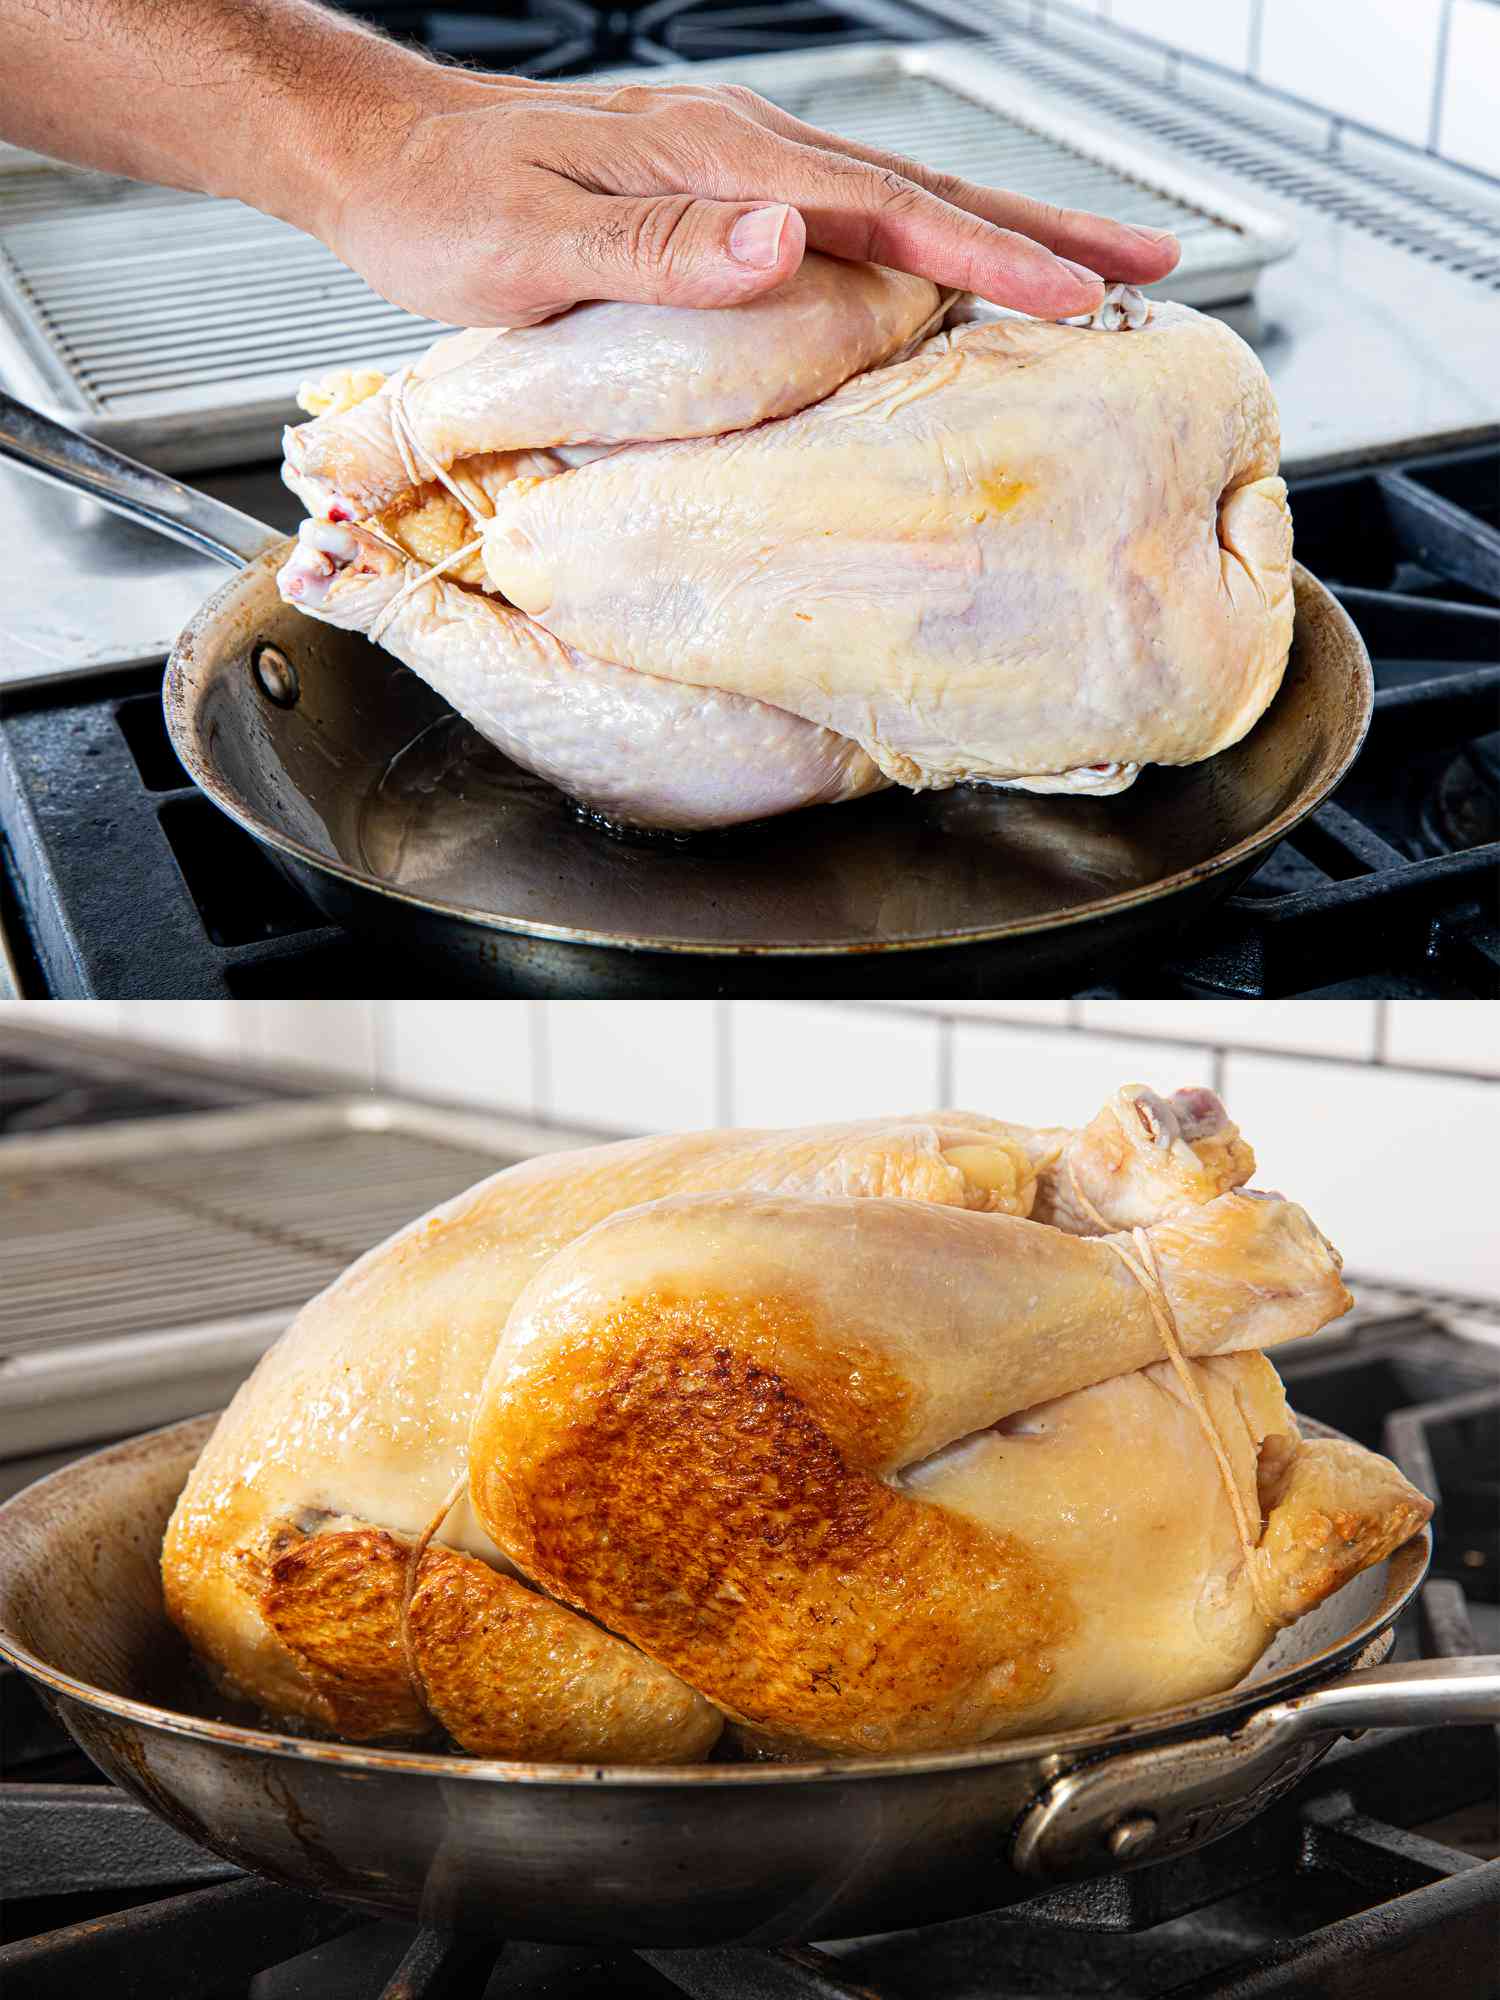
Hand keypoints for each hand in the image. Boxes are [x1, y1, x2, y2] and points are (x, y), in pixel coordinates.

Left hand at [328, 73, 1179, 326]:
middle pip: (925, 190)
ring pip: (898, 199)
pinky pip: (849, 215)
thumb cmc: (442, 210)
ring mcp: (733, 167)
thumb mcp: (539, 247)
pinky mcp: (714, 191)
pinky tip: (943, 266)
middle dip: (1044, 229)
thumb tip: (791, 239)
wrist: (379, 157)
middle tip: (1148, 259)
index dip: (990, 261)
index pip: (888, 216)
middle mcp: (742, 154)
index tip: (1079, 296)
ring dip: (998, 231)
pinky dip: (923, 239)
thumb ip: (668, 250)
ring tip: (1081, 262)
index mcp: (719, 166)